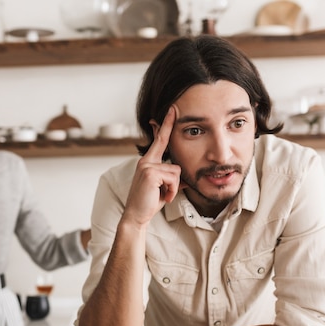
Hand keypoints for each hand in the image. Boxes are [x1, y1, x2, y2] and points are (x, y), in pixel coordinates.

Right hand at [122, 107, 182, 226]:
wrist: (136, 216)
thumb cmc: (149, 202)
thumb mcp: (164, 188)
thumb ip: (174, 180)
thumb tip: (188, 179)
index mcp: (148, 162)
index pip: (159, 140)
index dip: (166, 124)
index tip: (173, 110)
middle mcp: (145, 161)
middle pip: (173, 162)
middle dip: (173, 180)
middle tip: (163, 189)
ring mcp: (146, 166)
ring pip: (175, 171)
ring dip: (173, 187)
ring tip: (162, 196)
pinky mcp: (149, 173)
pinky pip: (173, 178)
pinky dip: (171, 190)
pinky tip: (162, 196)